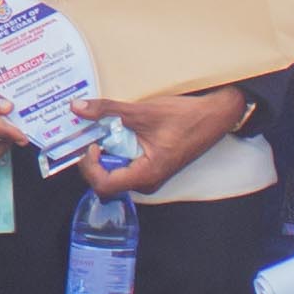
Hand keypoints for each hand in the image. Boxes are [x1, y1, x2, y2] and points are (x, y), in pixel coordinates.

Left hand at [80, 86, 245, 198]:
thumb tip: (78, 108)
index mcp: (146, 174)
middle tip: (90, 135)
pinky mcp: (152, 167)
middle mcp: (147, 181)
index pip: (104, 185)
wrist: (215, 116)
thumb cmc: (186, 117)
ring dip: (105, 154)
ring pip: (116, 173)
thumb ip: (108, 110)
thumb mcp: (142, 112)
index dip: (90, 167)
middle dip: (94, 160)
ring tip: (101, 132)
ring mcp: (150, 176)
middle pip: (107, 182)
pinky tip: (116, 132)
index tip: (91, 144)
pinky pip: (127, 165)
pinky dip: (117, 150)